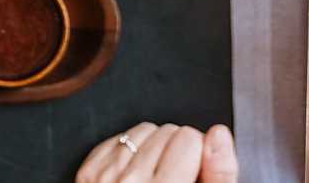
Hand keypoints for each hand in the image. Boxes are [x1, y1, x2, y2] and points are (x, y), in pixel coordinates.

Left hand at [77, 123, 236, 181]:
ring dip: (154, 149)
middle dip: (177, 152)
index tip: (194, 176)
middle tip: (176, 182)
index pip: (190, 138)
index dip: (197, 157)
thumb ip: (220, 175)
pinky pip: (120, 139)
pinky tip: (137, 177)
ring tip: (157, 179)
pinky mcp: (88, 172)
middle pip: (168, 131)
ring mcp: (105, 176)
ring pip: (144, 131)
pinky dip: (132, 152)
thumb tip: (218, 135)